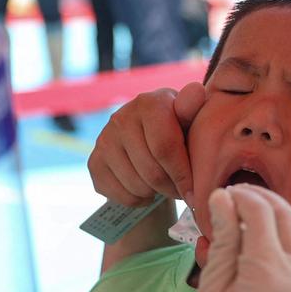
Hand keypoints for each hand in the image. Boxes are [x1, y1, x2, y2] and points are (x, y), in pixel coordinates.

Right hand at [88, 82, 205, 205]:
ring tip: (164, 185)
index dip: (182, 175)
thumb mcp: (190, 118)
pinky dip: (139, 199)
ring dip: (156, 193)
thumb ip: (194, 108)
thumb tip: (196, 92)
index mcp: (148, 103)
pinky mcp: (94, 162)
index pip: (164, 148)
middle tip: (181, 189)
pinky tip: (147, 188)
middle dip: (171, 188)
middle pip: (151, 172)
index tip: (194, 192)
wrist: (149, 138)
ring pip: (136, 186)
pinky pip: (121, 195)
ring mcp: (104, 140)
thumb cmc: (178, 129)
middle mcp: (121, 118)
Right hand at [188, 185, 290, 291]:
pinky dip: (283, 246)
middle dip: (259, 199)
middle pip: (284, 213)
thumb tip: (222, 200)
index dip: (237, 196)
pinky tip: (261, 255)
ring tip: (242, 226)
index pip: (258, 209)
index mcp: (267, 271)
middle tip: (234, 199)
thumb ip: (223, 243)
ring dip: (272, 221)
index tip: (220, 197)